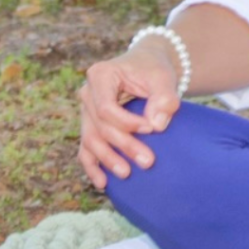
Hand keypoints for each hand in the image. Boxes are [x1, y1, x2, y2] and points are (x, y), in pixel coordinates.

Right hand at [77, 40, 181, 189]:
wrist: (147, 65)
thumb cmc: (154, 70)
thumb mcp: (163, 77)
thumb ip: (164, 98)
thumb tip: (157, 125)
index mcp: (100, 75)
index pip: (106, 108)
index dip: (127, 123)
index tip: (151, 129)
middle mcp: (87, 93)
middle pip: (100, 126)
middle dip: (123, 146)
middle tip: (148, 162)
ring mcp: (85, 110)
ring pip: (91, 140)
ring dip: (108, 160)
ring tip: (127, 174)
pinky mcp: (90, 124)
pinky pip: (86, 148)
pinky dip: (92, 166)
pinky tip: (103, 183)